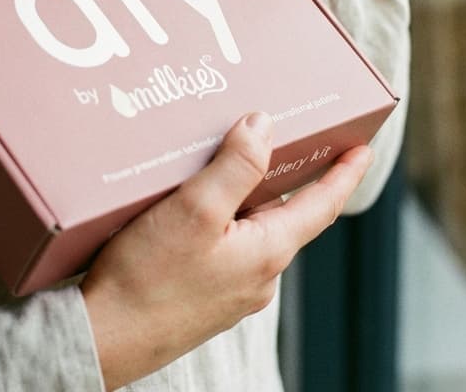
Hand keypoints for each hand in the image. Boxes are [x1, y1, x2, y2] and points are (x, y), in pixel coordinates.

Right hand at [80, 112, 373, 389]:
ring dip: (247, 198)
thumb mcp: (196, 209)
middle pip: (284, 215)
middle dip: (287, 178)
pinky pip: (225, 247)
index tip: (363, 150)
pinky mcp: (202, 298)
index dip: (343, 174)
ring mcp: (230, 292)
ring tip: (226, 164)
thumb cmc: (147, 278)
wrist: (102, 340)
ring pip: (251, 230)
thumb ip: (236, 166)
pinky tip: (190, 208)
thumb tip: (265, 125)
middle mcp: (257, 277)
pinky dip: (220, 220)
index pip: (320, 206)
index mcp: (267, 253)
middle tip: (285, 140)